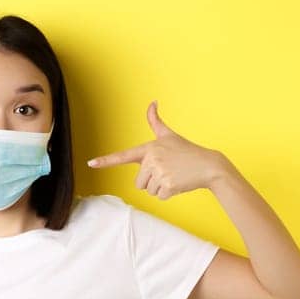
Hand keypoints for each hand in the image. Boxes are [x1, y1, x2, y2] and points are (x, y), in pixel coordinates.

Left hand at [86, 100, 239, 198]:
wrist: (209, 165)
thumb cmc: (187, 151)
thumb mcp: (169, 135)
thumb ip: (156, 121)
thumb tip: (152, 102)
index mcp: (149, 149)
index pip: (123, 156)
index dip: (106, 160)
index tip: (90, 163)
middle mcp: (152, 159)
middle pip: (138, 182)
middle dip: (152, 181)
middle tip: (168, 171)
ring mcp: (160, 172)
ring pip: (148, 190)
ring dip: (160, 188)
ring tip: (174, 175)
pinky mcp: (167, 185)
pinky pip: (159, 196)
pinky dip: (169, 194)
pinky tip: (178, 183)